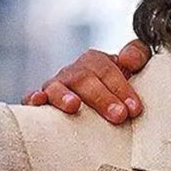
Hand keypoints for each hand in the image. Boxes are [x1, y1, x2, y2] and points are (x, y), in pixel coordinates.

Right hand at [22, 40, 151, 123]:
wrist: (99, 98)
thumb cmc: (118, 87)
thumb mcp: (133, 67)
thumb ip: (137, 55)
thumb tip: (128, 59)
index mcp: (96, 61)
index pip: (107, 70)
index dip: (122, 88)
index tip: (134, 108)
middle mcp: (74, 72)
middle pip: (84, 79)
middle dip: (102, 98)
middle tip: (119, 115)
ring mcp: (56, 86)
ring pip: (56, 87)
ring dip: (64, 96)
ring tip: (74, 106)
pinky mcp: (42, 100)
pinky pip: (33, 97)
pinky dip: (33, 98)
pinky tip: (37, 102)